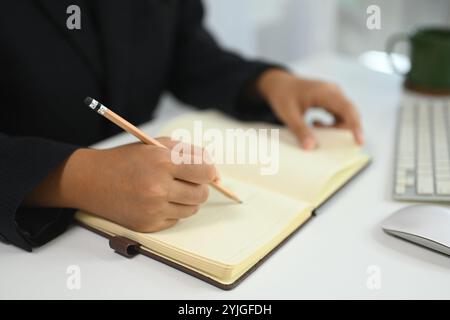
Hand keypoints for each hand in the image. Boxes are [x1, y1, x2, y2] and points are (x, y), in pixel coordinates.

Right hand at [24, 138, 217, 231]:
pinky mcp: (147, 225)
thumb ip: (187, 152)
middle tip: (191, 181)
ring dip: (188, 200)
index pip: (204, 171)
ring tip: (173, 190)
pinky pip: (175, 219)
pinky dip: (173, 210)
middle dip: (201, 187)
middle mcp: (158, 187)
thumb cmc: (126, 159)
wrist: (92, 180)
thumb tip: (212, 168)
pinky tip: (158, 200)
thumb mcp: (155, 145)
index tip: (208, 172)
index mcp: (162, 161)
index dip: (210, 172)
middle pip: (201, 194)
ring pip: (191, 209)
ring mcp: (153, 209)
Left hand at [257, 69, 363, 149]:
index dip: (355, 126)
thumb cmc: (282, 96)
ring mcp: (334, 95)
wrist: (279, 84)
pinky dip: (332, 124)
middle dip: (345, 130)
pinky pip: (339, 115)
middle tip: (331, 143)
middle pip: (350, 113)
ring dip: (336, 128)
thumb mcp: (288, 114)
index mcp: (324, 92)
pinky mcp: (332, 100)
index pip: (346, 109)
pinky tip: (315, 125)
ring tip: (314, 127)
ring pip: (346, 115)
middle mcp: (334, 91)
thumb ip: (299, 129)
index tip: (359, 142)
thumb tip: (311, 147)